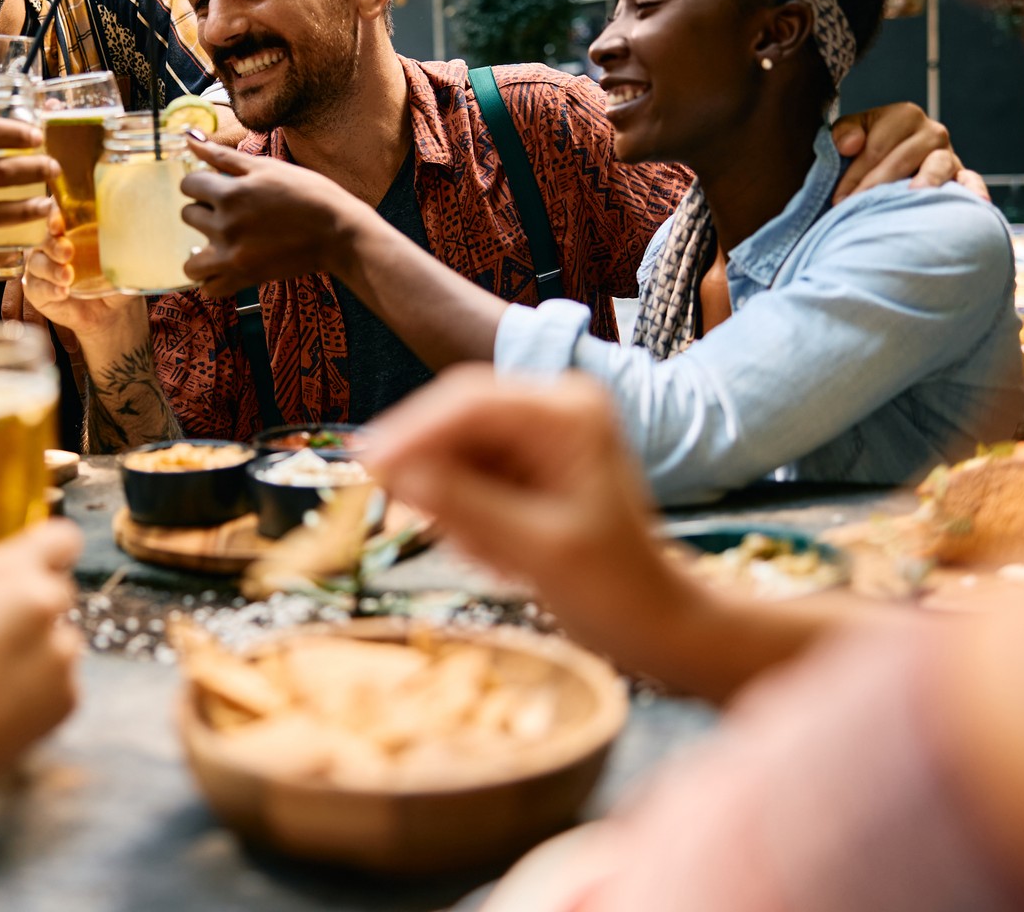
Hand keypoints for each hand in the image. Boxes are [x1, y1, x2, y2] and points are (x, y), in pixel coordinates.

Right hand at [0, 522, 83, 777]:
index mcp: (11, 574)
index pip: (61, 538)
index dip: (46, 549)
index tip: (30, 563)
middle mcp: (47, 607)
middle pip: (58, 590)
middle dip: (31, 604)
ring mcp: (63, 656)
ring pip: (59, 639)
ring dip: (35, 649)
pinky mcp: (68, 699)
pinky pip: (59, 682)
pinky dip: (37, 690)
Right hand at [22, 214, 144, 339]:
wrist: (111, 313)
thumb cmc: (114, 279)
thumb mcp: (124, 262)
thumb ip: (127, 250)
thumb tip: (142, 238)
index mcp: (72, 229)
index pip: (57, 213)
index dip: (54, 213)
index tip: (59, 221)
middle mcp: (53, 244)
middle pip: (44, 237)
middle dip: (54, 244)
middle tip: (67, 252)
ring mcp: (42, 266)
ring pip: (36, 262)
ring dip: (51, 269)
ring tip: (68, 278)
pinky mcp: (37, 289)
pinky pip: (36, 287)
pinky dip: (48, 290)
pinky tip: (62, 293)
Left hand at [179, 137, 366, 296]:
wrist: (338, 232)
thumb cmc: (308, 194)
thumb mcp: (267, 167)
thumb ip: (222, 155)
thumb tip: (188, 137)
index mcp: (231, 193)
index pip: (188, 184)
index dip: (201, 182)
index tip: (217, 186)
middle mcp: (226, 226)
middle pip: (188, 216)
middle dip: (204, 211)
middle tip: (229, 212)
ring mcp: (233, 256)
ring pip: (191, 261)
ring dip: (200, 251)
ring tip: (220, 243)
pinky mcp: (244, 278)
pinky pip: (210, 288)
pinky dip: (213, 280)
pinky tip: (226, 265)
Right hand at [366, 368, 694, 663]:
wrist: (656, 620)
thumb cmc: (614, 588)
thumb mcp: (537, 549)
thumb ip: (467, 507)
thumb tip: (397, 475)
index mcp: (569, 412)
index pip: (471, 402)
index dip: (413, 431)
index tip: (368, 466)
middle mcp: (554, 405)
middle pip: (456, 416)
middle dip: (427, 466)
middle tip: (400, 514)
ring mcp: (540, 432)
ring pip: (455, 447)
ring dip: (450, 501)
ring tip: (489, 558)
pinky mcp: (527, 461)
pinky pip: (467, 472)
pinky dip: (465, 513)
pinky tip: (496, 555)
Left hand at [830, 103, 987, 202]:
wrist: (888, 160)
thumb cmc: (865, 149)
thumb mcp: (851, 132)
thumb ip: (844, 132)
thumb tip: (850, 145)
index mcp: (905, 115)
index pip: (877, 148)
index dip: (854, 174)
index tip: (839, 199)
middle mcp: (932, 132)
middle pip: (904, 159)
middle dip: (877, 185)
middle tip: (858, 208)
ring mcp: (949, 154)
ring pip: (938, 166)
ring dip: (926, 181)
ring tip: (914, 194)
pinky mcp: (961, 174)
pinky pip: (970, 180)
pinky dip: (974, 189)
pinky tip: (976, 202)